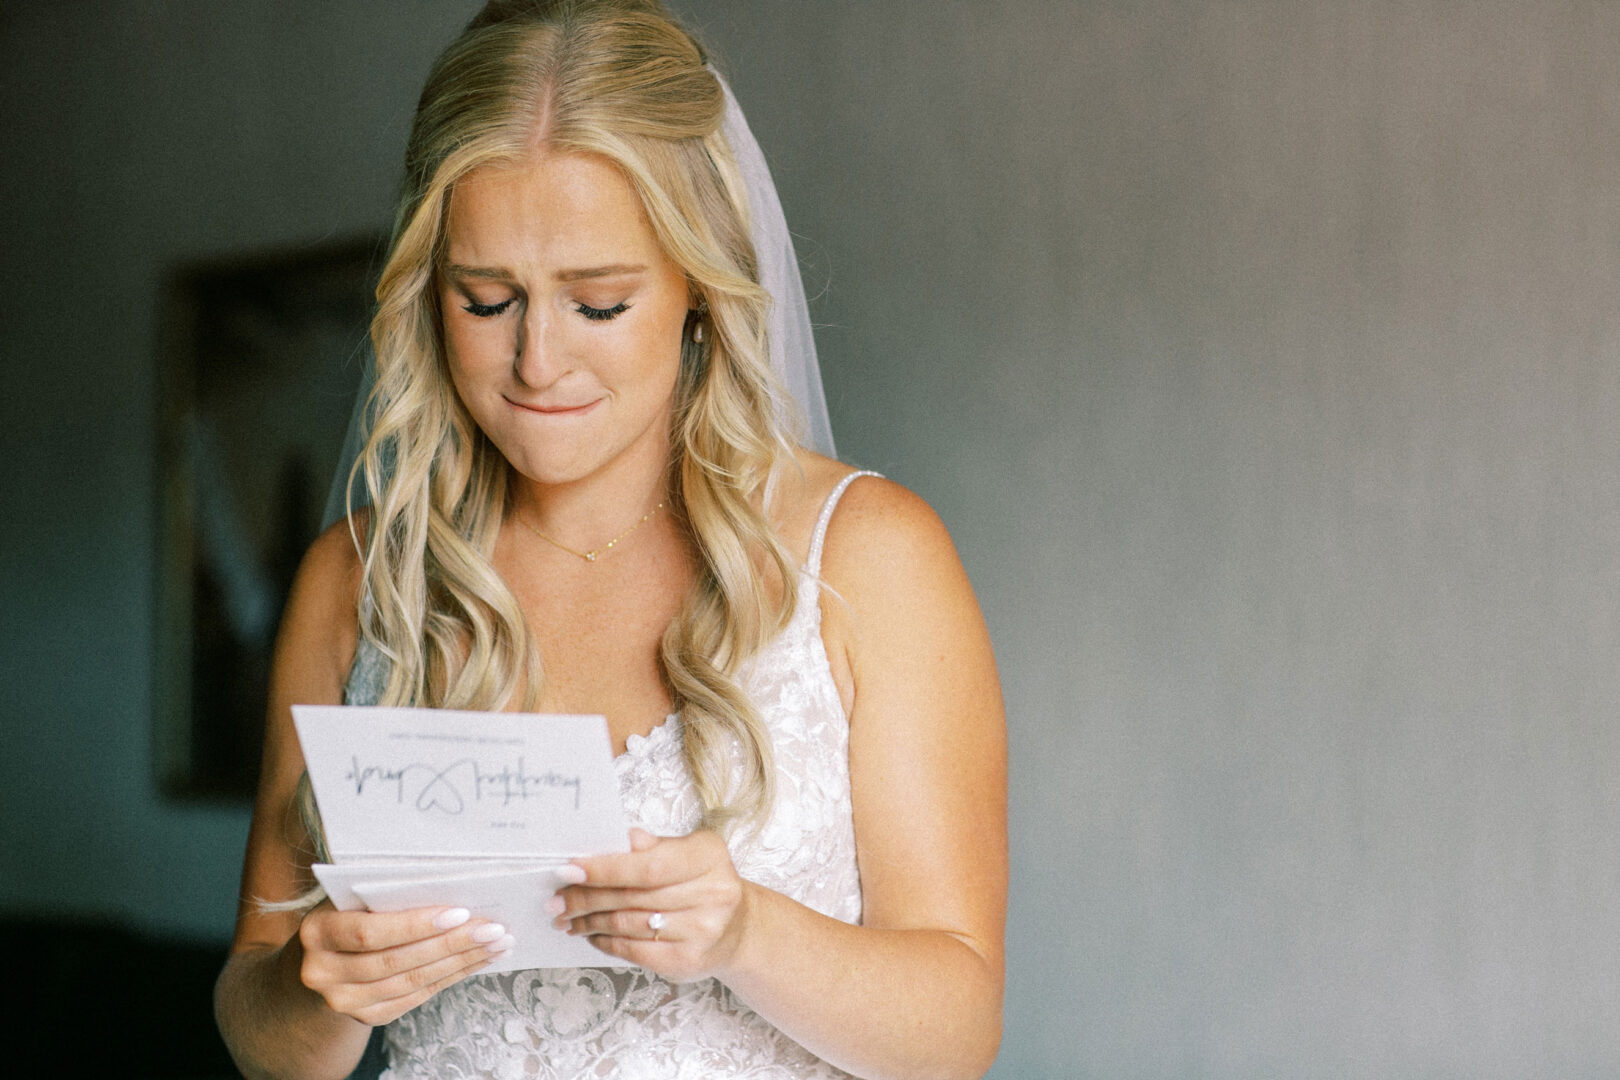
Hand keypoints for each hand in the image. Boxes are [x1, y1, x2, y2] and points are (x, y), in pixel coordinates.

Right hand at [295, 901, 513, 1024]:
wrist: (314, 964)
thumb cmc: (343, 917)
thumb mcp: (348, 898)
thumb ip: (382, 893)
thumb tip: (449, 882)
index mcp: (317, 932)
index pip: (370, 932)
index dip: (415, 925)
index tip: (460, 912)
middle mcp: (323, 972)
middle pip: (397, 961)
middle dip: (451, 944)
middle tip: (493, 929)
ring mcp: (344, 1001)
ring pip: (411, 982)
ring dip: (460, 962)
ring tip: (496, 945)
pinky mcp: (367, 1016)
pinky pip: (416, 997)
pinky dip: (451, 978)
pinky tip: (476, 961)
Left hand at [554, 827, 750, 980]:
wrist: (737, 927)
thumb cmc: (703, 882)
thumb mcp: (688, 852)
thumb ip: (655, 846)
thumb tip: (618, 839)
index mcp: (708, 858)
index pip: (648, 865)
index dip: (605, 869)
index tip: (570, 869)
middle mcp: (712, 894)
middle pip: (633, 897)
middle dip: (587, 897)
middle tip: (558, 898)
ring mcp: (702, 932)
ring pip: (629, 925)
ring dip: (590, 921)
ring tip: (568, 916)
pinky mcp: (688, 962)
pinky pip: (634, 952)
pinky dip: (606, 942)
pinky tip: (593, 934)